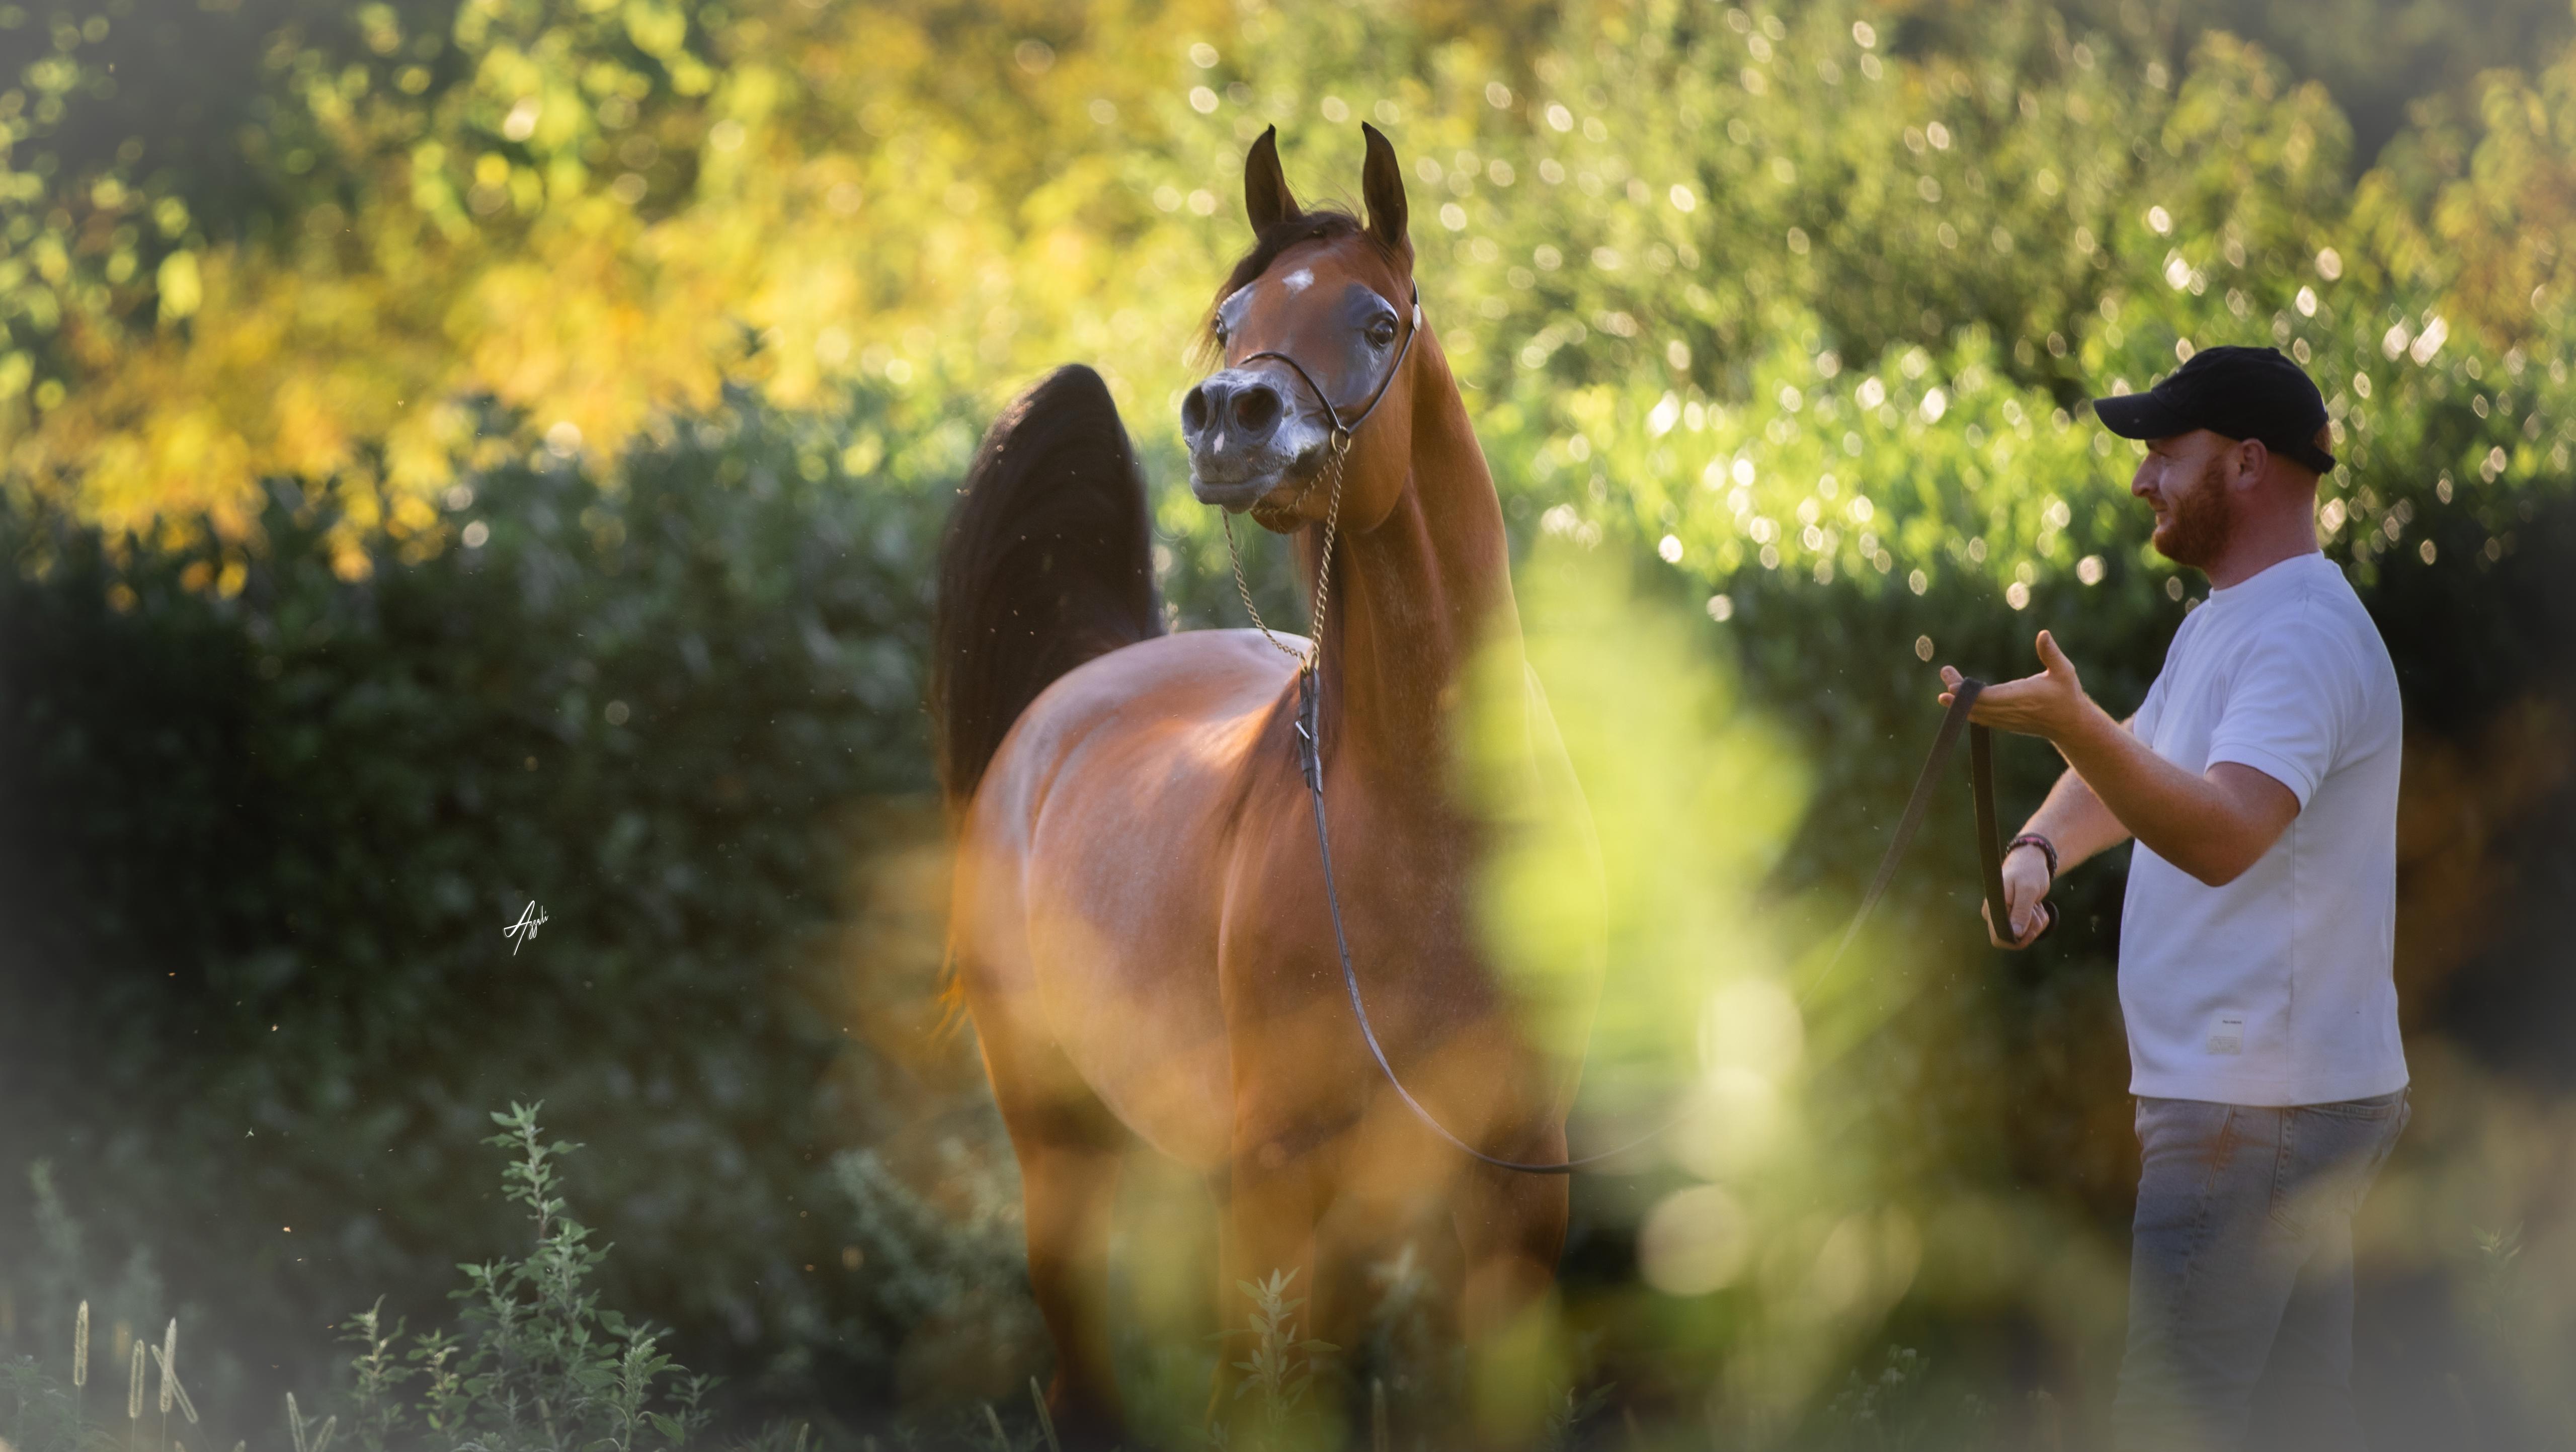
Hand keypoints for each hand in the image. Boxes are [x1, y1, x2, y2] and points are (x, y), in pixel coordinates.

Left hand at [1939, 629, 2093, 742]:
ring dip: (1958, 702)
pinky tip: (1956, 701)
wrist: (2071, 725)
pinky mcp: (2006, 723)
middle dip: (1957, 692)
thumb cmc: (2067, 695)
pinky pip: (1982, 718)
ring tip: (1944, 689)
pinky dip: (1968, 710)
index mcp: (2023, 697)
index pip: (1990, 697)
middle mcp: (2012, 711)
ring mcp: (2007, 720)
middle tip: (1944, 672)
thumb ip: (2051, 653)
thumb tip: (2043, 633)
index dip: (1969, 693)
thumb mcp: (2064, 671)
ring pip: (1977, 713)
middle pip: (1977, 704)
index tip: (1951, 685)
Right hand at [1980, 842, 2053, 948]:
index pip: (1999, 938)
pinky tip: (2036, 906)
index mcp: (1993, 909)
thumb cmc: (2028, 872)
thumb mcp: (2027, 890)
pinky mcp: (2015, 918)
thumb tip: (2015, 935)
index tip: (2031, 925)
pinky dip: (2038, 920)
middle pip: (2014, 939)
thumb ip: (2021, 912)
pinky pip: (2030, 930)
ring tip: (2036, 904)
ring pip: (2024, 936)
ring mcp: (2005, 918)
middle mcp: (1995, 916)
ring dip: (2037, 922)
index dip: (2017, 938)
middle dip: (2031, 928)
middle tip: (2035, 909)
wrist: (2032, 862)